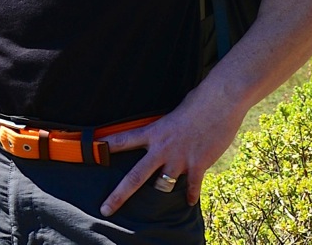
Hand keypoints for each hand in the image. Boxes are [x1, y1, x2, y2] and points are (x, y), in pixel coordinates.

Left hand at [99, 87, 244, 214]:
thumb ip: (165, 129)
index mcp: (154, 131)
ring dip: (164, 188)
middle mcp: (162, 148)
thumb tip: (164, 136)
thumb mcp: (173, 113)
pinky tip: (189, 201)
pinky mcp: (198, 165)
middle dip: (119, 194)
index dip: (107, 146)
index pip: (123, 139)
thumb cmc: (197, 102)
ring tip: (163, 191)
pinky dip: (191, 195)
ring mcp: (179, 159)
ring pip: (163, 185)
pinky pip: (191, 188)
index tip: (92, 152)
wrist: (219, 102)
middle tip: (106, 208)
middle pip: (135, 176)